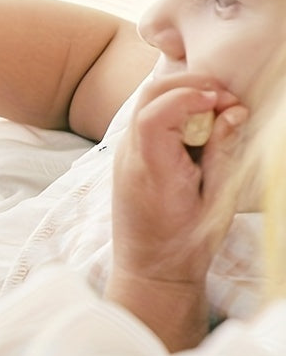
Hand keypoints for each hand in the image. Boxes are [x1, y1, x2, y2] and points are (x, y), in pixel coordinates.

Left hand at [106, 73, 247, 348]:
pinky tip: (197, 123)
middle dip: (190, 85)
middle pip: (148, 96)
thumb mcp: (216, 202)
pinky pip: (144, 117)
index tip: (224, 102)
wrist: (149, 270)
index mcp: (152, 170)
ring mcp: (123, 154)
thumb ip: (221, 152)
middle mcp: (130, 156)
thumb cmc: (185, 245)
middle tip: (226, 99)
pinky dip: (171, 108)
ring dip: (181, 94)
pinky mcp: (126, 156)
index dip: (191, 96)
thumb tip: (232, 111)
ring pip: (145, 102)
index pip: (157, 112)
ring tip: (216, 109)